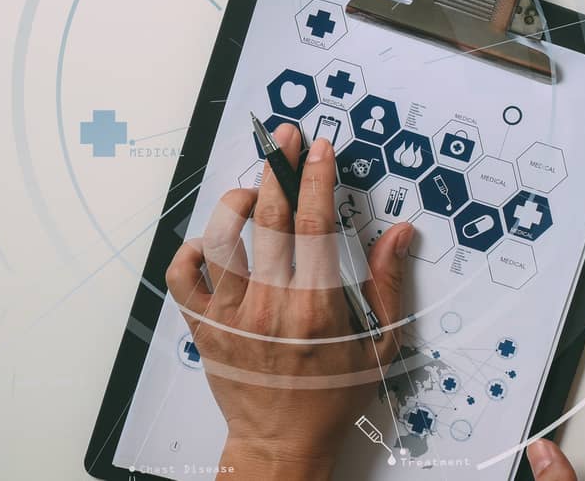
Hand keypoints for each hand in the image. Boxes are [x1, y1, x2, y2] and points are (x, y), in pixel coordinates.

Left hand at [165, 123, 413, 480]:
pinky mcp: (204, 328)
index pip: (313, 224)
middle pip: (269, 218)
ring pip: (220, 239)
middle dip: (278, 167)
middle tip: (285, 138)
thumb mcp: (380, 344)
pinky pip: (184, 276)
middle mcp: (269, 306)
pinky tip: (216, 240)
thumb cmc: (332, 397)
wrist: (282, 445)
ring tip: (254, 191)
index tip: (319, 149)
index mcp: (315, 307)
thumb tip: (400, 233)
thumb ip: (389, 283)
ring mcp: (230, 316)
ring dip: (236, 203)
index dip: (316, 178)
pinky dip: (193, 248)